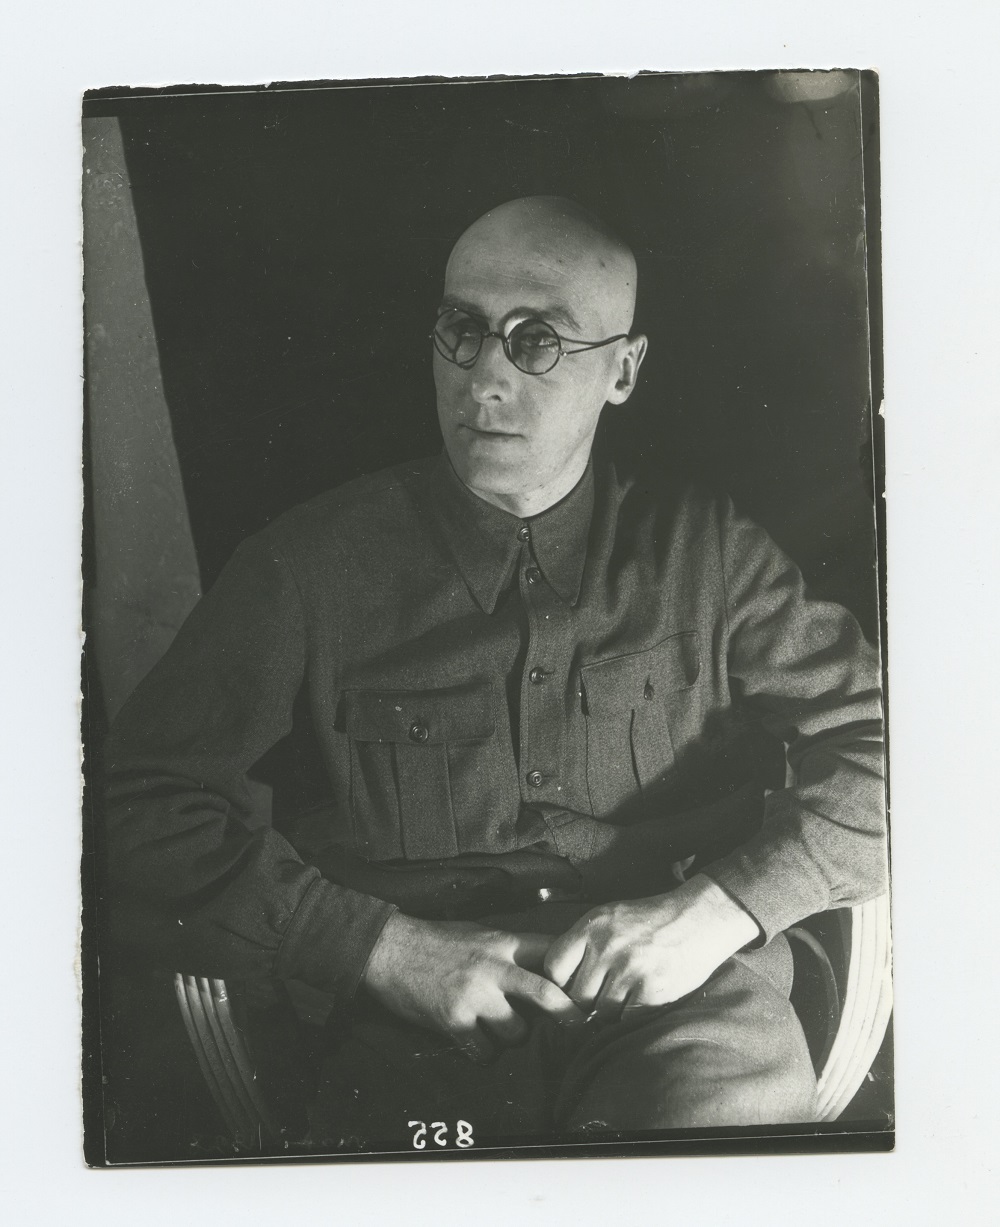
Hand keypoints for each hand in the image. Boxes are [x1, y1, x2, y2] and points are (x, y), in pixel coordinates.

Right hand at [362, 912, 584, 1060]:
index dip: (572, 970)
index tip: (585, 986)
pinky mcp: (453, 1019)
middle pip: (545, 993)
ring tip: (500, 1028)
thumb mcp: (480, 933)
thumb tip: (547, 967)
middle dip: (567, 1013)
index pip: (550, 951)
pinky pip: (484, 1050)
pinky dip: (483, 1051)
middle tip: (578, 1025)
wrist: (390, 950)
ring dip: (513, 1036)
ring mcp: (474, 995)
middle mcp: (492, 968)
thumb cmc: (438, 941)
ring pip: (516, 1032)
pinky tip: (475, 1040)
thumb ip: (511, 950)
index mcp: (502, 943)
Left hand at [543, 876, 760, 1021]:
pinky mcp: (652, 990)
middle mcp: (607, 946)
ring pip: (601, 1011)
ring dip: (610, 1011)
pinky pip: (626, 1019)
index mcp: (592, 926)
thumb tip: (556, 978)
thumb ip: (583, 941)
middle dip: (587, 1001)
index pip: (554, 966)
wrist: (699, 918)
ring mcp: (629, 969)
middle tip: (602, 996)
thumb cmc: (652, 919)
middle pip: (577, 995)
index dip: (561, 982)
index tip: (573, 985)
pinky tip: (640, 1001)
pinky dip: (630, 1017)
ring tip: (625, 996)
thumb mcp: (611, 916)